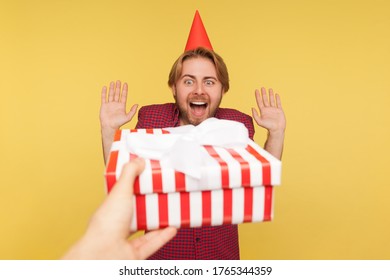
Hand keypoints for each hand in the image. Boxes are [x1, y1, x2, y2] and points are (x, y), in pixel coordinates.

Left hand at [62, 158, 176, 259]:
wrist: (103, 255)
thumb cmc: (105, 226)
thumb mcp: (120, 191)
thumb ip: (129, 174)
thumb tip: (138, 161)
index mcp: (110, 210)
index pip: (122, 197)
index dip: (134, 189)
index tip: (148, 180)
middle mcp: (116, 226)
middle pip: (135, 214)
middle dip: (149, 206)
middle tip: (163, 195)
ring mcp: (125, 242)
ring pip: (144, 231)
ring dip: (158, 221)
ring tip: (171, 210)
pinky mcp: (135, 254)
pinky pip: (152, 244)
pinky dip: (164, 236)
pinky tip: (173, 227)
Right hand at [100, 80, 137, 162]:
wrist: (110, 126)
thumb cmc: (119, 123)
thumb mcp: (128, 117)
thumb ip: (132, 111)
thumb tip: (137, 104)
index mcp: (121, 106)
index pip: (123, 96)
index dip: (124, 90)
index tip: (125, 84)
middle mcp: (116, 104)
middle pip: (117, 94)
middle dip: (118, 87)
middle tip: (118, 81)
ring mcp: (110, 104)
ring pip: (111, 94)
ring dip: (112, 88)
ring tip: (112, 82)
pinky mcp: (104, 106)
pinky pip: (104, 98)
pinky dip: (104, 92)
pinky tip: (105, 87)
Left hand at [251, 87, 285, 134]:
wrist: (277, 129)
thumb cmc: (268, 126)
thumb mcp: (260, 121)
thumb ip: (255, 115)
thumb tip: (252, 108)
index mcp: (263, 111)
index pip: (259, 101)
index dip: (258, 96)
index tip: (256, 90)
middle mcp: (268, 109)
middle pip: (265, 99)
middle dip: (263, 94)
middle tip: (262, 88)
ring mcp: (274, 109)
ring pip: (271, 100)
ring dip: (270, 95)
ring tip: (270, 89)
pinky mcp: (279, 110)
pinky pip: (278, 103)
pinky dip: (277, 99)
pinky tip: (276, 94)